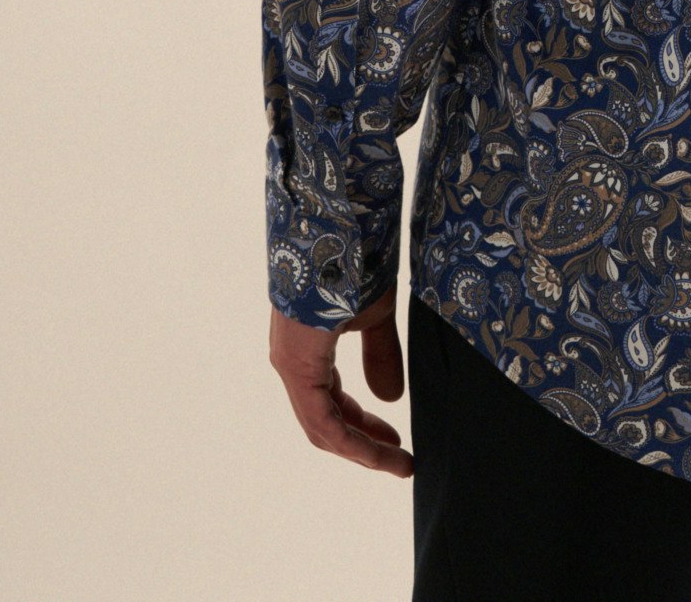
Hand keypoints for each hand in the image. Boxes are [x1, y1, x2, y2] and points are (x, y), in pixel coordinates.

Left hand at [269, 279, 413, 476]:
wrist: (338, 227)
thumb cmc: (355, 260)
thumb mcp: (374, 314)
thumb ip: (380, 355)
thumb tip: (389, 398)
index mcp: (308, 349)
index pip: (332, 403)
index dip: (364, 427)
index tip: (397, 440)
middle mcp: (293, 360)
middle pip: (327, 421)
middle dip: (365, 442)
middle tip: (399, 457)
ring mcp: (291, 363)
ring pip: (323, 426)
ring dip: (361, 448)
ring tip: (398, 462)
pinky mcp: (296, 364)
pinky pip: (321, 418)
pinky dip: (351, 439)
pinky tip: (379, 449)